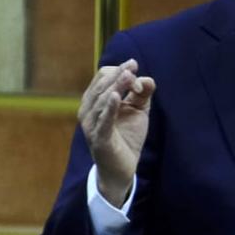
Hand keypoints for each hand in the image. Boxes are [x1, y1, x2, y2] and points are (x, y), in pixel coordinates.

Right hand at [79, 58, 155, 205]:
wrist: (121, 168)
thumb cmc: (127, 137)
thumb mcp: (138, 110)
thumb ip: (142, 92)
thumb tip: (146, 79)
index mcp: (95, 101)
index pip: (102, 77)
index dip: (120, 71)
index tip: (135, 69)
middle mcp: (88, 110)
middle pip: (101, 85)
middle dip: (118, 75)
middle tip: (132, 67)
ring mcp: (91, 125)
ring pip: (101, 100)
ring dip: (116, 86)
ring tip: (128, 77)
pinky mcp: (99, 139)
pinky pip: (103, 121)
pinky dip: (109, 108)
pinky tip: (115, 96)